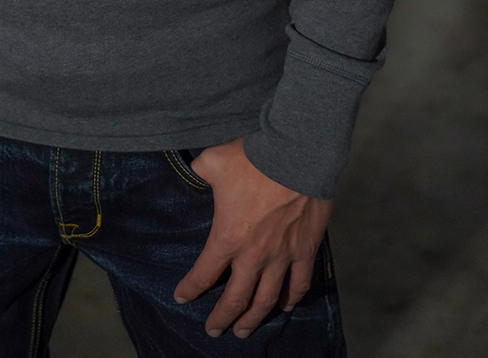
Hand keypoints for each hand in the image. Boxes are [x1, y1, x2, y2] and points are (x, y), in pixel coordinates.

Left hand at [173, 139, 331, 339]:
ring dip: (254, 319)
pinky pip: (299, 284)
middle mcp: (254, 256)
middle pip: (235, 299)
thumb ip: (200, 171)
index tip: (181, 297)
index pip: (203, 273)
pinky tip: (285, 307)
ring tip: (244, 332)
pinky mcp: (305, 251)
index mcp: (227, 237)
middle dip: (222, 317)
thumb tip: (196, 171)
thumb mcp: (213, 161)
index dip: (190, 289)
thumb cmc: (252, 160)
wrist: (296, 155)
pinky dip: (291, 299)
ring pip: (266, 300)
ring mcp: (282, 257)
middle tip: (213, 331)